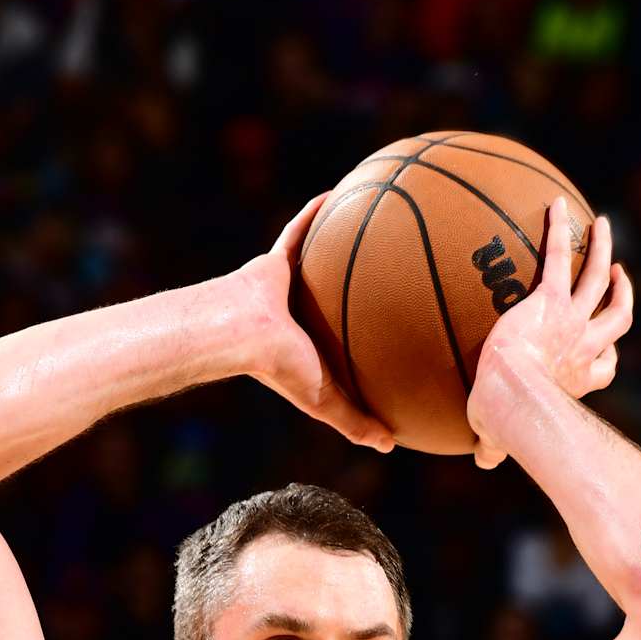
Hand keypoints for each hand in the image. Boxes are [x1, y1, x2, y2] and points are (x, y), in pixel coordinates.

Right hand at [233, 196, 394, 453]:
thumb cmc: (280, 369)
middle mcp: (304, 316)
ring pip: (324, 262)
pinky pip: (302, 231)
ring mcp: (290, 287)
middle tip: (397, 276)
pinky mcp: (277, 261)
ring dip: (344, 247)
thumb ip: (357, 424)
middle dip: (362, 289)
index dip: (369, 338)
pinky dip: (318, 213)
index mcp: (314, 348)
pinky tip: (347, 194)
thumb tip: (393, 445)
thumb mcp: (325, 402)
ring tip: (380, 227)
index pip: (347, 344)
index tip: (401, 330)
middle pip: (339, 300)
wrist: (240, 334)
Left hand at [468, 208, 633, 468]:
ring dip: (603, 251)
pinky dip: (559, 228)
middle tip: (619, 276)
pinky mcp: (551, 300)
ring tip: (601, 226)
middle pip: (618, 317)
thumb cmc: (504, 419)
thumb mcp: (500, 434)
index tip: (608, 346)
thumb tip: (481, 460)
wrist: (509, 394)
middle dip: (623, 295)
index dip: (610, 355)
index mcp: (578, 379)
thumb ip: (493, 445)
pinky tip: (557, 202)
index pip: (605, 368)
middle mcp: (584, 348)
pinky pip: (559, 256)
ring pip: (599, 279)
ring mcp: (572, 321)